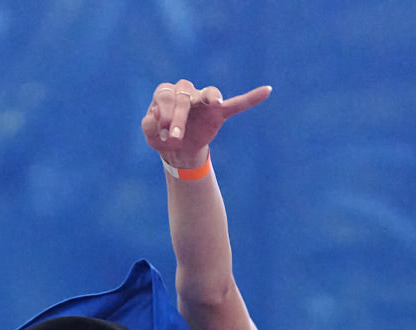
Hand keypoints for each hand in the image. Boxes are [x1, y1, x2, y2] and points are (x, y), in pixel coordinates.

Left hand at [142, 80, 270, 169]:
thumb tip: (154, 116)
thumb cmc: (163, 138)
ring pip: (208, 95)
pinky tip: (267, 90)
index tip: (162, 132)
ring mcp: (203, 100)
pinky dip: (251, 98)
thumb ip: (149, 126)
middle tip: (174, 138)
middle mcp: (185, 91)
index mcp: (167, 93)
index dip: (164, 112)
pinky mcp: (219, 111)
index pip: (165, 94)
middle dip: (178, 118)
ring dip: (208, 102)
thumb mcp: (151, 137)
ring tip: (214, 104)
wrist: (179, 152)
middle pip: (184, 97)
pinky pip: (237, 103)